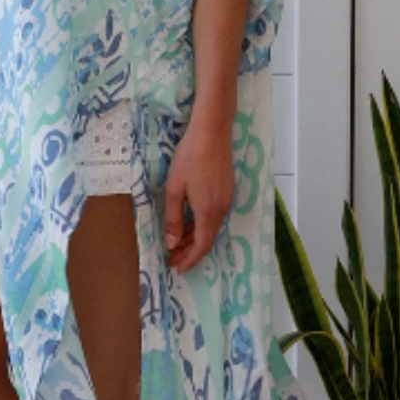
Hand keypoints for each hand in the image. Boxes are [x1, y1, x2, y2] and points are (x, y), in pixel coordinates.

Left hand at [163, 114, 236, 272]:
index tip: (177, 268)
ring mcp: (227, 198)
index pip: (202, 246)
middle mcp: (222, 209)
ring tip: (178, 242)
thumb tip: (172, 243)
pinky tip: (190, 221)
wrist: (212, 131)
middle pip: (208, 238)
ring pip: (212, 227)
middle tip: (173, 258)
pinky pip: (215, 215)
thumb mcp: (175, 189)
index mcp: (208, 211)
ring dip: (196, 237)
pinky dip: (202, 224)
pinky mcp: (228, 189)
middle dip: (190, 251)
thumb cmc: (189, 157)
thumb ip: (173, 218)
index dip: (190, 259)